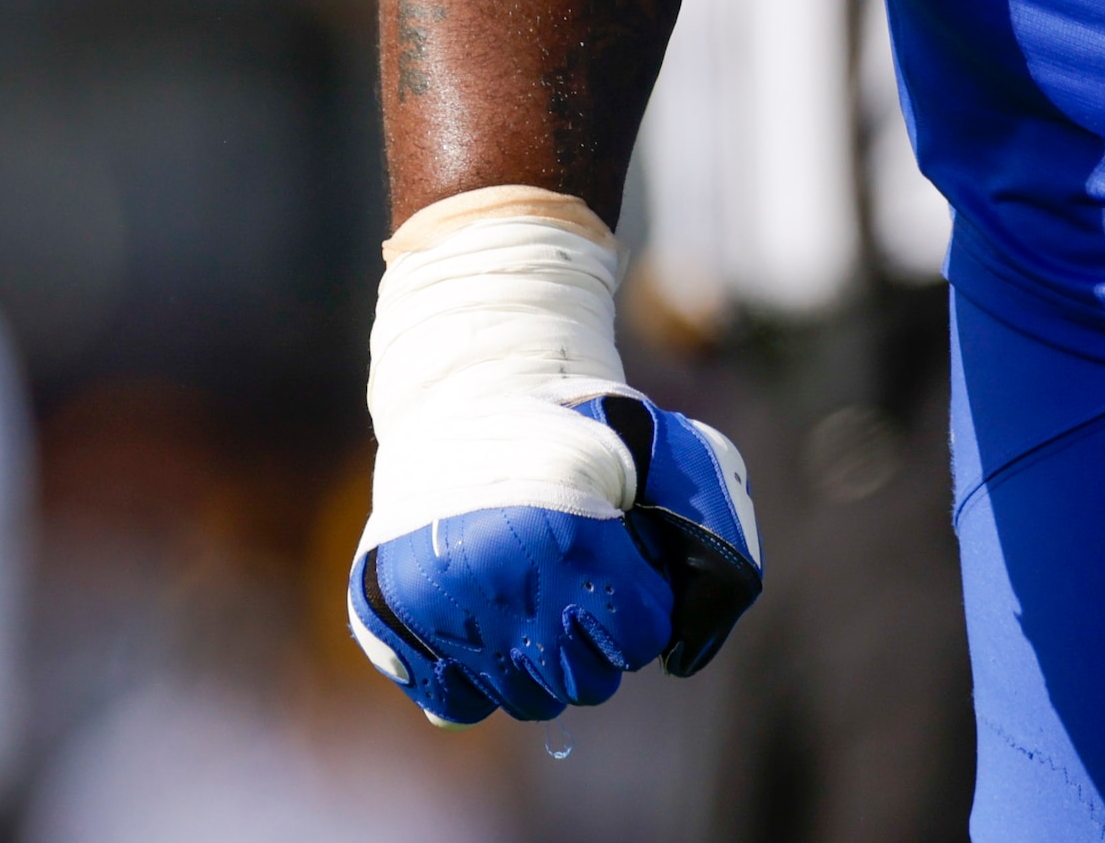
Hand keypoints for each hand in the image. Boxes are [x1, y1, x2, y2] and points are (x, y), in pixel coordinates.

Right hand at [346, 390, 761, 724]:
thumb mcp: (668, 454)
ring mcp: (439, 607)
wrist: (470, 399)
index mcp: (569, 535)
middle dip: (602, 644)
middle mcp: (498, 580)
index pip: (639, 638)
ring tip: (540, 604)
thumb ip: (713, 539)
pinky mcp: (392, 623)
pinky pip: (454, 705)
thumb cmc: (581, 434)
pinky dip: (480, 682)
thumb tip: (685, 657)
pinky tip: (492, 633)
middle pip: (584, 682)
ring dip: (545, 664)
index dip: (645, 605)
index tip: (627, 567)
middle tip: (585, 591)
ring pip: (525, 698)